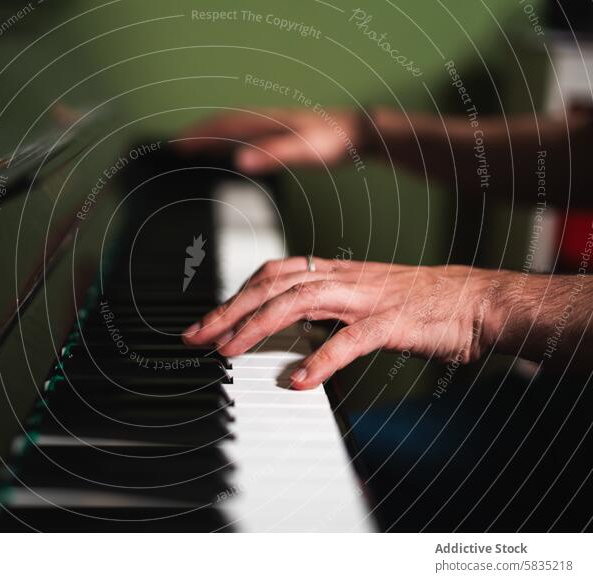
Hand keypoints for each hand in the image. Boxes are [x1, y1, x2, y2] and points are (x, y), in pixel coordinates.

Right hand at [175, 108, 369, 172]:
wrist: (356, 132)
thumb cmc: (332, 141)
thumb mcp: (302, 151)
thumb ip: (272, 155)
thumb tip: (240, 161)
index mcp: (264, 122)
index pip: (222, 126)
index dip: (197, 136)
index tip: (177, 145)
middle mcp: (264, 120)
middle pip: (223, 124)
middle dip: (197, 135)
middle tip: (176, 147)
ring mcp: (271, 126)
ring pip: (233, 128)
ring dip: (212, 136)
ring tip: (194, 149)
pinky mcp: (280, 133)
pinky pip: (247, 134)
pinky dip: (231, 141)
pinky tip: (232, 152)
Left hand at [182, 258, 504, 388]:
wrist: (477, 300)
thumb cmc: (420, 303)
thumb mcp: (361, 300)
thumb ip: (324, 310)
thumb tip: (285, 329)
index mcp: (336, 272)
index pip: (272, 274)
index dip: (235, 295)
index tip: (205, 322)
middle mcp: (345, 279)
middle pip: (274, 284)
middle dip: (230, 310)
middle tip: (198, 337)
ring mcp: (368, 297)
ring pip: (301, 301)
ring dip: (259, 326)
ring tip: (230, 351)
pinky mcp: (393, 322)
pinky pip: (351, 340)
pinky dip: (321, 359)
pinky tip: (297, 380)